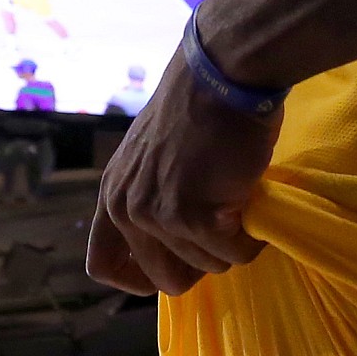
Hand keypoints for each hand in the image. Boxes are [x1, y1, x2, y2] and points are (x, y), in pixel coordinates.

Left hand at [86, 47, 277, 295]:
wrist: (222, 76)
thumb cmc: (199, 109)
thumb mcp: (152, 157)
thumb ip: (150, 196)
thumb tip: (176, 242)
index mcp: (112, 195)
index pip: (102, 265)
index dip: (140, 276)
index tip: (174, 264)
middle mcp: (127, 210)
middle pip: (164, 279)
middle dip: (201, 261)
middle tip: (221, 224)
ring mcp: (158, 216)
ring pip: (209, 266)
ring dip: (233, 240)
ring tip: (238, 198)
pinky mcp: (195, 217)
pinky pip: (237, 254)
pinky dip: (253, 236)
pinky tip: (252, 200)